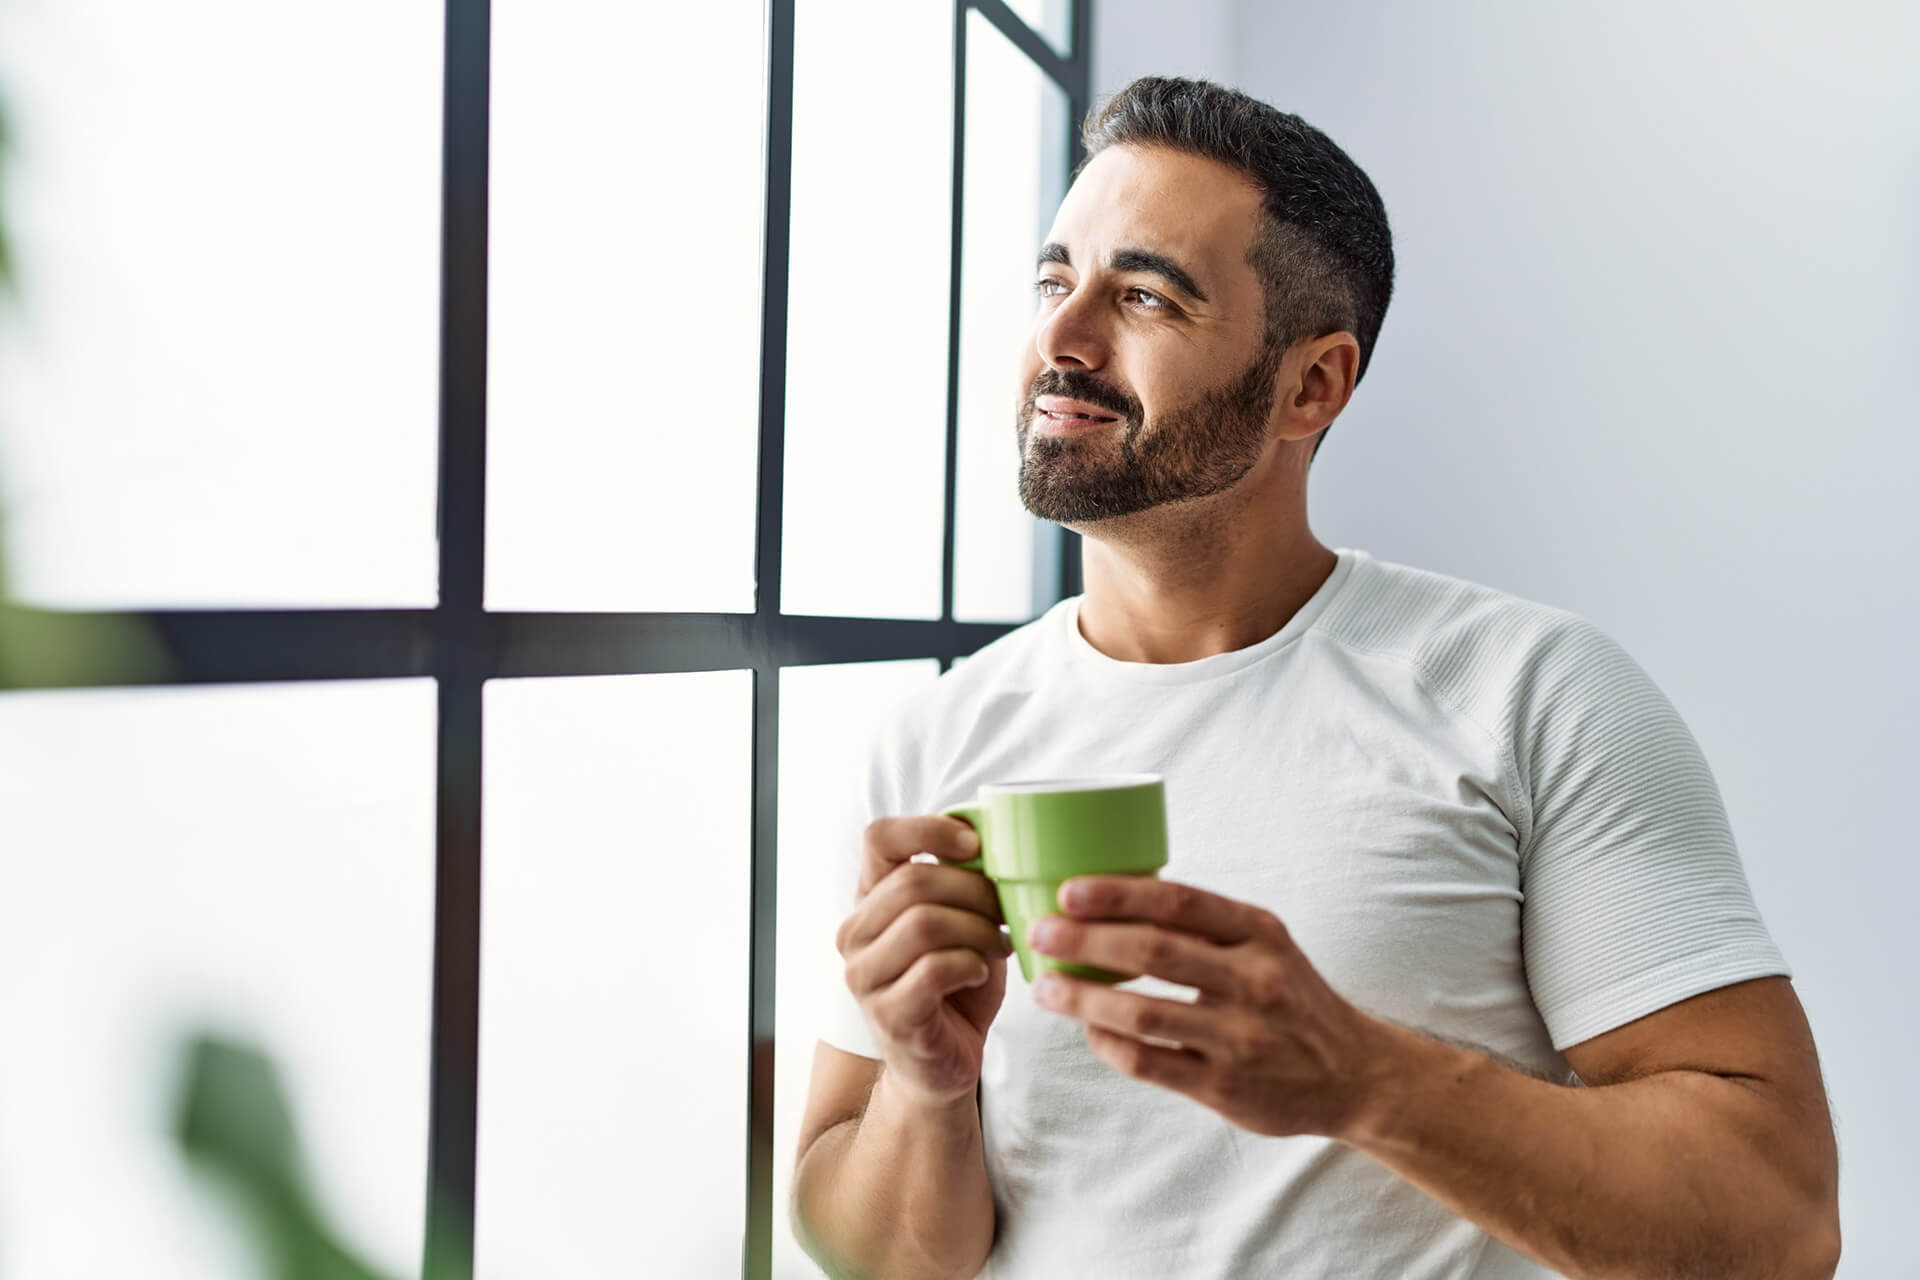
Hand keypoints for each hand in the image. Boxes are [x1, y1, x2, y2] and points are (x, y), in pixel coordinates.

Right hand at [835, 815, 1012, 1107]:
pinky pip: (934, 970)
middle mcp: (855, 933)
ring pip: (923, 924)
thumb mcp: (961, 920)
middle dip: (975, 891)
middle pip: (913, 882)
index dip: (930, 830)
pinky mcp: (888, 1015)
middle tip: (1005, 911)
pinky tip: (982, 972)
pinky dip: (970, 964)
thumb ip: (963, 879)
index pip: (879, 837)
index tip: (976, 845)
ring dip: (977, 929)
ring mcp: (864, 976)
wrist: (946, 1062)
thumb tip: (993, 830)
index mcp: (870, 898)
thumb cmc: (957, 984)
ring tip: (999, 943)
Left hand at [1024, 876, 1392, 1138]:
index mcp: (1260, 933)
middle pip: (1153, 952)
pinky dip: (1110, 1045)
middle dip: (1086, 939)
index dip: (1119, 893)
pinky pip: (1151, 1063)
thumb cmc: (1292, 998)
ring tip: (1046, 987)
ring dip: (1084, 997)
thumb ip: (1206, 926)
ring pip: (1143, 1013)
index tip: (1069, 889)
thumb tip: (1114, 898)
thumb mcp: (1267, 945)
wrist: (1354, 1073)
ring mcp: (1240, 1038)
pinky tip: (1088, 1030)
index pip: (1180, 902)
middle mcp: (1255, 981)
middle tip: (1039, 931)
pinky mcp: (1226, 1087)